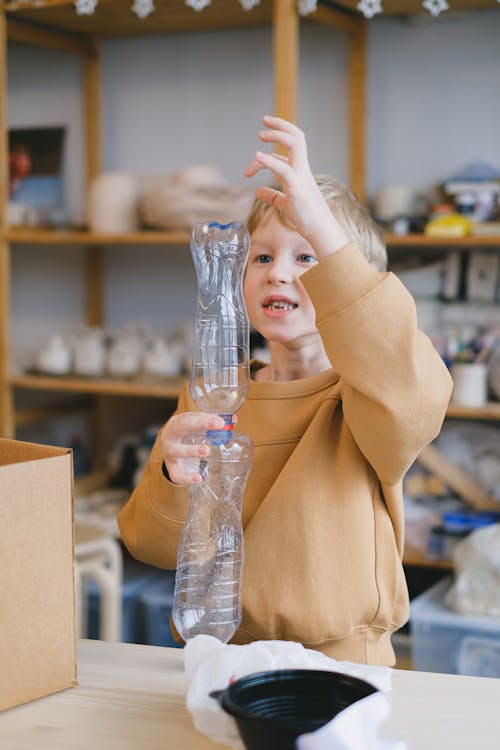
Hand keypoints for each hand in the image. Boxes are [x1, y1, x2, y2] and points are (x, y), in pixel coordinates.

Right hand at [160, 412, 225, 484]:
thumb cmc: (186, 434)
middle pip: (179, 428)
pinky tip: (199, 478)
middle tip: (215, 429)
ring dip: (190, 451)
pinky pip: (176, 475)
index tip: (219, 423)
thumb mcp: (197, 425)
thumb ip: (211, 421)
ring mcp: (169, 454)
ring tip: (206, 451)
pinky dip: (186, 478)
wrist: (171, 449)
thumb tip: (230, 421)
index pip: (187, 419)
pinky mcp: (172, 469)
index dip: (202, 420)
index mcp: (176, 424)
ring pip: (175, 451)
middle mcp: (170, 437)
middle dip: (196, 426)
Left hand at [244, 115, 347, 253]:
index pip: (292, 146)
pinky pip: (284, 170)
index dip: (279, 136)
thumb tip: (258, 191)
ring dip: (277, 136)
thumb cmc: (306, 219)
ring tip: (260, 135)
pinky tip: (257, 157)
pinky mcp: (296, 190)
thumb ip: (272, 196)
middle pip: (297, 138)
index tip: (263, 134)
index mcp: (301, 172)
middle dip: (280, 127)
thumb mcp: (285, 204)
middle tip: (263, 125)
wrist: (320, 231)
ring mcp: (301, 178)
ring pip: (295, 146)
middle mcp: (303, 171)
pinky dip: (269, 161)